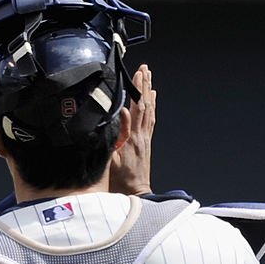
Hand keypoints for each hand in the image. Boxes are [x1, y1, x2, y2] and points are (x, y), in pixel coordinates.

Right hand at [109, 64, 155, 195]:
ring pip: (149, 111)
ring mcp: (145, 140)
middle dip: (144, 86)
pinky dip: (151, 107)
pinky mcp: (146, 144)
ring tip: (148, 78)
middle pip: (145, 106)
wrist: (136, 194)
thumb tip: (120, 115)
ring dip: (149, 93)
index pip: (137, 108)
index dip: (137, 90)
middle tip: (145, 69)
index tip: (137, 74)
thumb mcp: (112, 160)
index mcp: (132, 138)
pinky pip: (150, 121)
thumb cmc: (121, 181)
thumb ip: (116, 136)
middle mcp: (142, 136)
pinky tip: (152, 99)